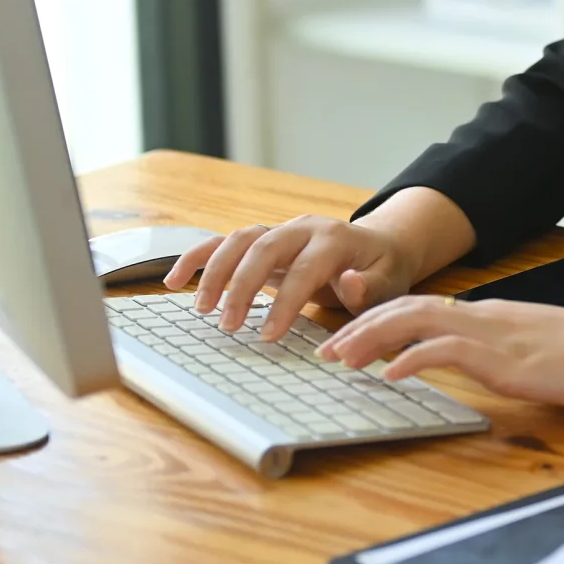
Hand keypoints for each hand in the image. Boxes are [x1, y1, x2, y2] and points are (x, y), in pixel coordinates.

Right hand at [162, 215, 437, 341]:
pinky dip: (198, 257)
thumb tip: (347, 282)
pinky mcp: (264, 239)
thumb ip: (368, 287)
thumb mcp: (388, 283)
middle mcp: (303, 228)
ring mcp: (280, 230)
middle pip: (264, 248)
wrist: (380, 247)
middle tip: (228, 326)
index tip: (267, 336)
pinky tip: (174, 280)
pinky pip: (225, 242)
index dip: (285, 302)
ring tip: (201, 310)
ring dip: (215, 271)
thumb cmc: (383, 272)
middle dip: (242, 286)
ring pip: (239, 240)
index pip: (305, 269)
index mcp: (335, 239)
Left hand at [316, 296, 563, 410]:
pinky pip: (448, 350)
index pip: (423, 308)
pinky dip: (414, 357)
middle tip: (327, 348)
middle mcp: (485, 318)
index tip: (350, 338)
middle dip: (362, 326)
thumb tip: (487, 368)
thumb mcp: (539, 354)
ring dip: (373, 338)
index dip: (381, 320)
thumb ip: (506, 356)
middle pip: (408, 308)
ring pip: (418, 321)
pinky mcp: (506, 358)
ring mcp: (494, 335)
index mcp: (491, 317)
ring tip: (341, 358)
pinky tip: (392, 373)